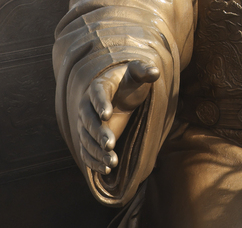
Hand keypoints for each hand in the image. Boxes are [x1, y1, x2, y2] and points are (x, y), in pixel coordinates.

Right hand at [76, 60, 159, 174]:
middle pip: (89, 120)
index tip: (106, 115)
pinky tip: (107, 170)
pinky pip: (87, 151)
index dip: (101, 103)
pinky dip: (94, 161)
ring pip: (86, 138)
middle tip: (110, 144)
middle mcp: (88, 105)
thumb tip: (155, 72)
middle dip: (98, 133)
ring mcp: (86, 123)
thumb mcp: (138, 73)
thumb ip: (143, 71)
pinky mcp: (89, 137)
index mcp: (99, 86)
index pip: (97, 94)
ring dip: (96, 151)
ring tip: (112, 162)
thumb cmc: (130, 82)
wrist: (120, 93)